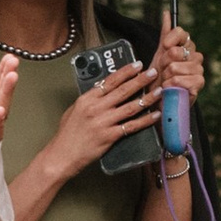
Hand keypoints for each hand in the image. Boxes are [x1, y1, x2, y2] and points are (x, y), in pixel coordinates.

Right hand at [55, 55, 162, 170]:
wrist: (62, 155)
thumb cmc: (67, 135)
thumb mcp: (74, 110)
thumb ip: (89, 100)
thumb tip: (102, 90)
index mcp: (87, 99)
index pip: (110, 81)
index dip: (126, 72)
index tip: (137, 65)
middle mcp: (96, 108)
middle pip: (123, 90)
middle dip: (140, 80)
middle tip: (153, 72)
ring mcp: (104, 122)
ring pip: (131, 107)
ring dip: (147, 98)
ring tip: (159, 91)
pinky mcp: (110, 136)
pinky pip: (132, 126)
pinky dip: (145, 120)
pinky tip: (155, 115)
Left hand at [149, 22, 204, 108]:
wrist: (161, 99)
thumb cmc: (160, 77)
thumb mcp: (159, 53)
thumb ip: (165, 34)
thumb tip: (166, 13)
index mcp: (188, 46)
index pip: (181, 32)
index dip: (168, 42)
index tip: (163, 51)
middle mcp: (195, 56)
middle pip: (174, 51)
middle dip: (163, 63)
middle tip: (164, 71)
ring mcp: (198, 69)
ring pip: (175, 67)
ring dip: (166, 76)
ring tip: (167, 81)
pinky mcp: (198, 83)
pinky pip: (179, 80)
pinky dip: (171, 86)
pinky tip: (171, 89)